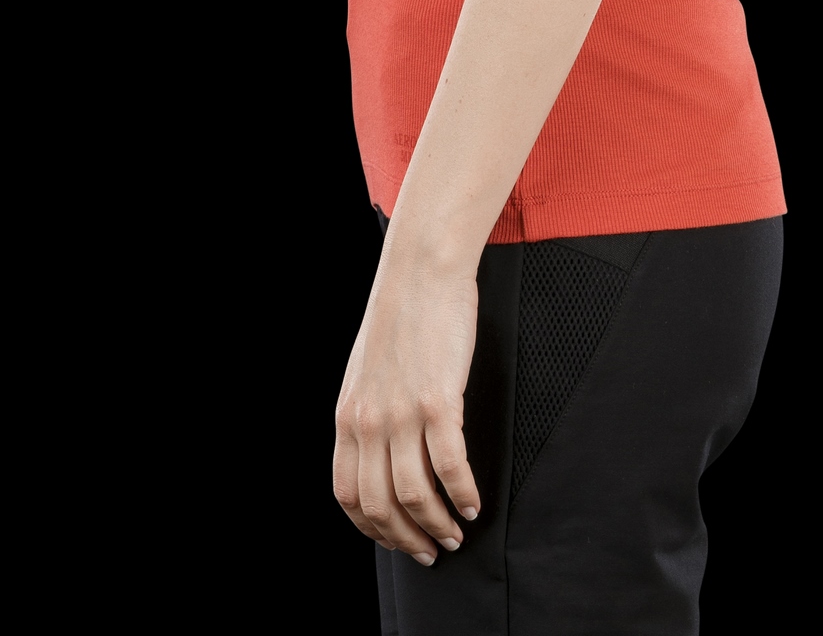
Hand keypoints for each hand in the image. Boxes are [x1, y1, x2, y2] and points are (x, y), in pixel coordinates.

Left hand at [333, 261, 482, 563]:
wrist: (421, 273)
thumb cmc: (401, 318)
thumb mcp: (366, 373)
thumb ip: (368, 415)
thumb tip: (382, 456)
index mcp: (347, 417)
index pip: (348, 495)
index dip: (373, 528)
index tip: (397, 540)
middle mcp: (369, 421)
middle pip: (380, 505)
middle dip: (407, 538)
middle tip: (432, 550)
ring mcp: (402, 413)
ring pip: (414, 494)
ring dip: (438, 524)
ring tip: (457, 532)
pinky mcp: (439, 401)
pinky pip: (450, 466)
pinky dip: (463, 494)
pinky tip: (475, 502)